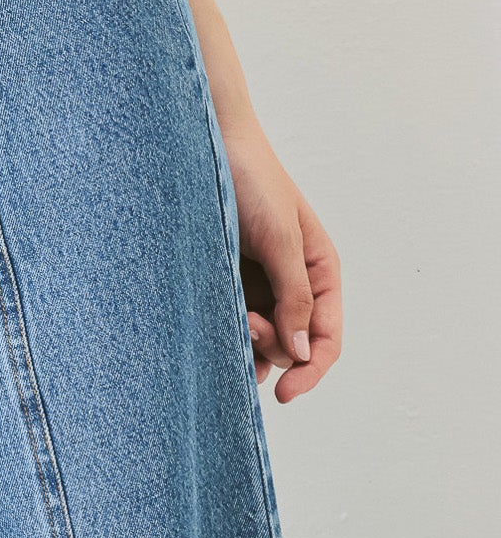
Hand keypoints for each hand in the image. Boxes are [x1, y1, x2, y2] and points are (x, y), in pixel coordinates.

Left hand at [221, 122, 341, 402]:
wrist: (210, 143)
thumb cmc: (254, 181)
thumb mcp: (281, 239)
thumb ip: (295, 295)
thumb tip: (303, 352)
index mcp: (320, 269)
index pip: (327, 336)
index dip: (312, 370)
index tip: (285, 394)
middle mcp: (294, 280)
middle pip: (294, 342)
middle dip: (273, 345)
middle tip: (247, 325)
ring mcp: (261, 280)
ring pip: (263, 335)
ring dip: (250, 341)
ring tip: (233, 325)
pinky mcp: (231, 276)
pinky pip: (235, 316)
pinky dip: (230, 328)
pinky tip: (218, 331)